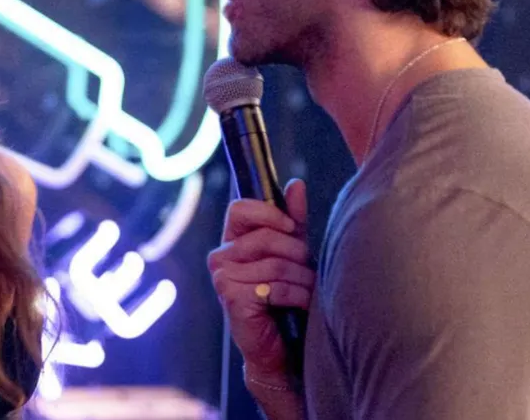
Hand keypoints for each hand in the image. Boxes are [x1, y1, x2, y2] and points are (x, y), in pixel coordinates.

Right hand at [208, 179, 313, 384]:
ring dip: (302, 278)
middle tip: (307, 269)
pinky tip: (297, 305)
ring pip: (275, 263)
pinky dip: (295, 295)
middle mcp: (221, 256)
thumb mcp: (292, 252)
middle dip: (297, 253)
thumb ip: (293, 220)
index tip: (291, 227)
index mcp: (232, 240)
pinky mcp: (231, 298)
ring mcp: (222, 277)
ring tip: (307, 290)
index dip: (268, 213)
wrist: (280, 345)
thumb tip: (295, 184)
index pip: (239, 208)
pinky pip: (273, 286)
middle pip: (265, 236)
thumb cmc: (285, 296)